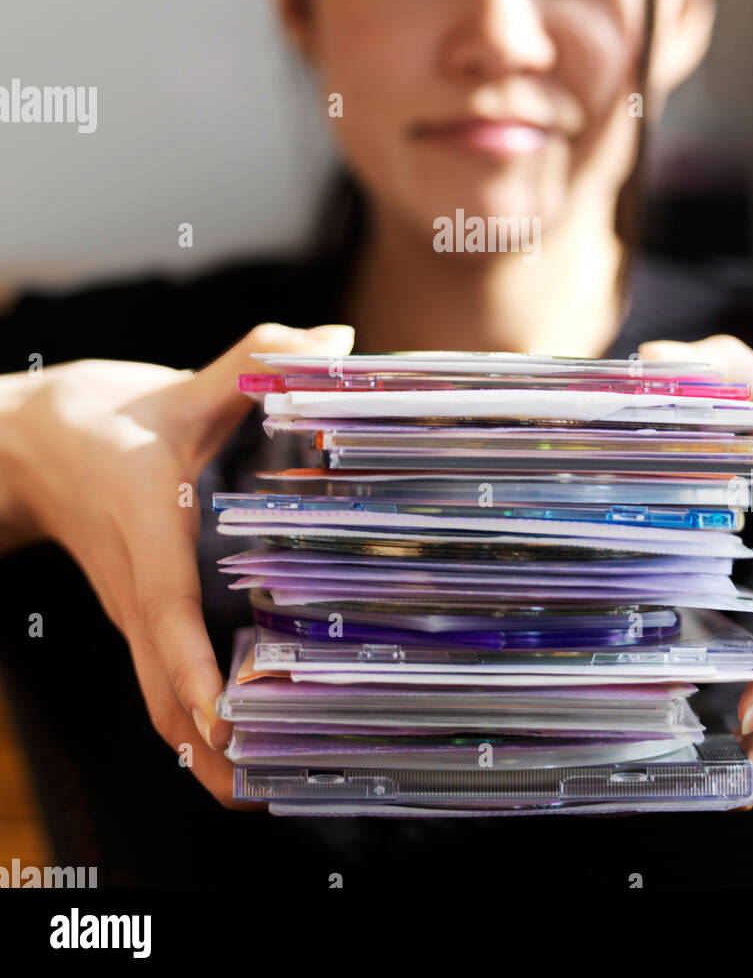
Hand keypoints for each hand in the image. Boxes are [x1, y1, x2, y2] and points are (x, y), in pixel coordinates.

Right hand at [0, 321, 353, 805]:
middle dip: (206, 748)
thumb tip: (335, 342)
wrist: (32, 445)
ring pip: (155, 699)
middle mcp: (136, 584)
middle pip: (158, 687)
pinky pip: (159, 681)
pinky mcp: (137, 615)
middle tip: (264, 792)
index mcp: (146, 527)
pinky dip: (191, 723)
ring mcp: (132, 608)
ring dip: (199, 752)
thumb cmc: (111, 420)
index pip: (164, 608)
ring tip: (258, 796)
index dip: (190, 667)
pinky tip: (236, 747)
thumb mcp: (184, 388)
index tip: (224, 717)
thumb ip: (257, 359)